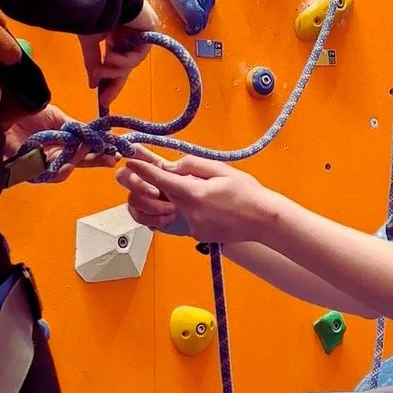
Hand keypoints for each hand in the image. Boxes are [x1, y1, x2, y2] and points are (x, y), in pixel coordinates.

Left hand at [0, 104, 117, 182]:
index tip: (115, 150)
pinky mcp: (30, 171)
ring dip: (78, 160)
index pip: (83, 148)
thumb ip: (74, 126)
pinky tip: (69, 161)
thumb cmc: (25, 112)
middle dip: (96, 160)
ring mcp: (43, 163)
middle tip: (111, 158)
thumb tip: (93, 134)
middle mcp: (53, 153)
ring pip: (67, 169)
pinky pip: (50, 175)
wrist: (0, 115)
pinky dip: (62, 169)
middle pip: (79, 161)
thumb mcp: (55, 115)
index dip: (99, 150)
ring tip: (84, 150)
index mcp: (61, 139)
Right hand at [79, 1, 159, 110]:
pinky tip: (112, 54)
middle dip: (114, 81)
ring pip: (131, 62)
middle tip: (105, 99)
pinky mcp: (150, 32)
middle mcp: (130, 35)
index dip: (110, 80)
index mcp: (116, 35)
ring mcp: (141, 34)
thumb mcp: (90, 41)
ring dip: (115, 69)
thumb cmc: (95, 12)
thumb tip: (92, 84)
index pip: (116, 61)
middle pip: (126, 65)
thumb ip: (93, 62)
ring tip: (103, 66)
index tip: (103, 99)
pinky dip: (125, 59)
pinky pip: (139, 54)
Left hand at [115, 152, 279, 244]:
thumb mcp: (221, 169)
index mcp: (193, 193)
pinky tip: (183, 202)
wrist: (262, 220)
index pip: (158, 177)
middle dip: (144, 183)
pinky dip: (171, 209)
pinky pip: (172, 220)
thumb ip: (192, 165)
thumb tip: (171, 166)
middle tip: (148, 172)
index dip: (141, 166)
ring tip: (169, 187)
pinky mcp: (193, 234)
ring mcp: (189, 226)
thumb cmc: (246, 191)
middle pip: (151, 197)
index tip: (130, 158)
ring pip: (157, 211)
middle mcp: (187, 212)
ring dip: (156, 198)